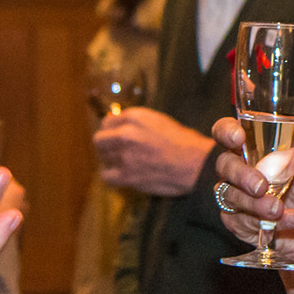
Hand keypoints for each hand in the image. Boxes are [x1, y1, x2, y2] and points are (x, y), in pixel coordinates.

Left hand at [93, 107, 212, 195]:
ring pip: (102, 156)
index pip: (107, 121)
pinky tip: (121, 174)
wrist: (194, 163)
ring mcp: (124, 156)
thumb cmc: (182, 141)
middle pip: (99, 139)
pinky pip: (107, 176)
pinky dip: (112, 176)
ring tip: (123, 162)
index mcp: (134, 117)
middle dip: (106, 144)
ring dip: (110, 159)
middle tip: (116, 149)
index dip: (111, 130)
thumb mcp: (158, 120)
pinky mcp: (127, 175)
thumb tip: (116, 123)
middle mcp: (125, 134)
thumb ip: (135, 122)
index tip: (115, 135)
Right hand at [211, 118, 293, 293]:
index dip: (226, 131)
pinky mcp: (237, 223)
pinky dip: (266, 222)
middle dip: (241, 175)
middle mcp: (240, 172)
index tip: (239, 137)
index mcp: (253, 151)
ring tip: (279, 209)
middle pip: (224, 164)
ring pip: (230, 196)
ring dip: (255, 204)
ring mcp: (236, 198)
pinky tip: (290, 220)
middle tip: (261, 186)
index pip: (227, 133)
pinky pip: (242, 221)